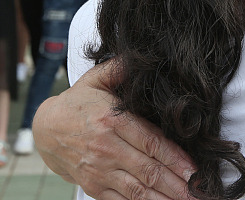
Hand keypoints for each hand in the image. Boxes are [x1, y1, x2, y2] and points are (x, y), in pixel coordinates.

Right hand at [33, 62, 195, 199]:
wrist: (45, 130)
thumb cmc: (78, 103)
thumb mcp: (97, 79)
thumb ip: (120, 68)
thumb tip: (143, 58)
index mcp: (112, 120)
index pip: (150, 142)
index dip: (174, 158)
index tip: (194, 170)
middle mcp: (106, 148)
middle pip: (148, 170)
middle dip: (176, 184)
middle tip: (199, 193)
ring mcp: (99, 170)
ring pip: (137, 191)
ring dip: (163, 199)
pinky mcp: (93, 186)